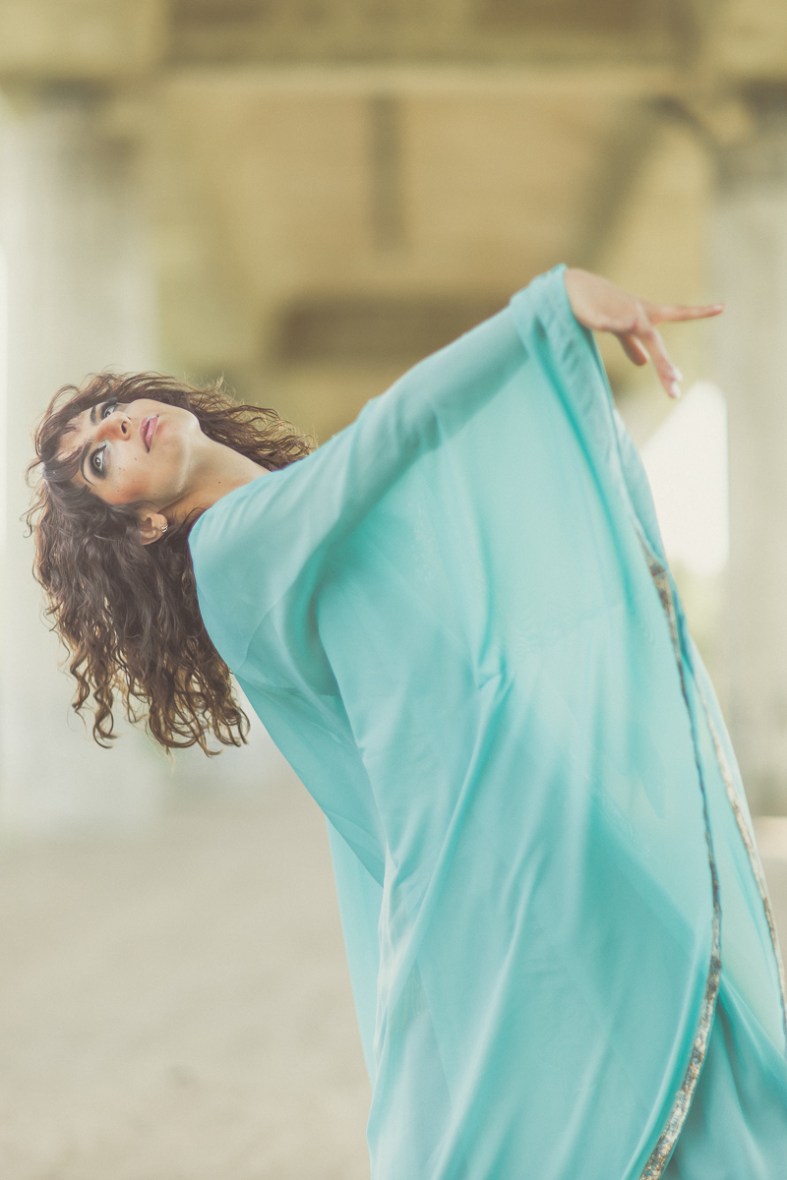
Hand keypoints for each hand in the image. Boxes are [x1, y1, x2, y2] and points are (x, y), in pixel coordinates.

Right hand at [563, 267, 723, 398]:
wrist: (573, 289)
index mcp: (645, 316)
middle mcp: (637, 313)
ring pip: (639, 331)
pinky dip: (608, 322)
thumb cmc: (600, 306)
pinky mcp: (596, 315)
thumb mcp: (619, 329)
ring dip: (653, 350)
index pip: (677, 314)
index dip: (699, 312)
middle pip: (656, 340)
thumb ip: (633, 346)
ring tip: (667, 372)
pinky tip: (611, 325)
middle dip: (665, 365)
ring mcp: (618, 313)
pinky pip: (604, 321)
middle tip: (676, 386)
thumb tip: (644, 363)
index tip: (722, 307)